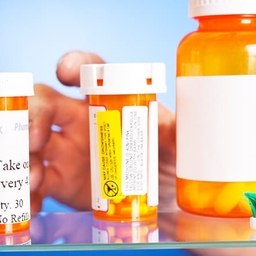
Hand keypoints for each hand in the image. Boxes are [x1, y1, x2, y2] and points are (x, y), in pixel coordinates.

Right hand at [29, 51, 176, 211]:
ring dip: (24, 154)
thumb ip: (177, 124)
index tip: (67, 73)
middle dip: (34, 115)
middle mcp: (83, 120)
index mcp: (111, 102)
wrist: (162, 195)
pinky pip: (37, 179)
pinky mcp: (62, 179)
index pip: (90, 71)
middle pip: (46, 102)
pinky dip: (30, 189)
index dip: (75, 65)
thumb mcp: (177, 139)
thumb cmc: (170, 160)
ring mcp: (68, 150)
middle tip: (37, 140)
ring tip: (33, 176)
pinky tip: (33, 199)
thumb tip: (197, 111)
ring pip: (32, 141)